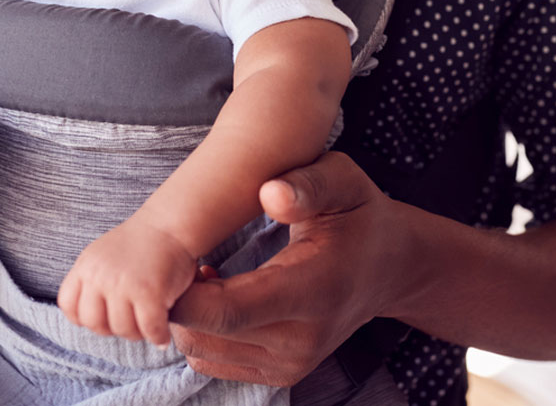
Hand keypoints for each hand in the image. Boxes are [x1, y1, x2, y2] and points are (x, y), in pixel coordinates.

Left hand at [58, 216, 198, 346]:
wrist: (169, 224)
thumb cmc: (140, 243)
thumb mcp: (103, 255)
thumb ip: (91, 281)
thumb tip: (84, 319)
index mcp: (86, 265)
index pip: (69, 305)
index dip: (84, 317)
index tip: (104, 316)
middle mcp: (100, 275)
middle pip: (94, 323)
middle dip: (113, 328)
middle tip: (131, 322)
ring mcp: (123, 284)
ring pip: (122, 330)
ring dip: (137, 333)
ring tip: (149, 326)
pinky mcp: (149, 293)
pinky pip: (149, 330)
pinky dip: (158, 337)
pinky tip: (163, 335)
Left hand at [168, 151, 406, 385]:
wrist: (391, 265)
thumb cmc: (359, 214)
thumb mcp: (343, 181)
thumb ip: (308, 184)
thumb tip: (269, 195)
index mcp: (313, 289)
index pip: (229, 311)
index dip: (182, 294)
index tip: (163, 260)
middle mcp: (301, 339)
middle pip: (206, 335)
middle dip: (174, 299)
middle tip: (175, 255)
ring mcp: (290, 364)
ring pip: (202, 351)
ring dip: (186, 314)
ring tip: (201, 269)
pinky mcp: (280, 373)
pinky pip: (214, 361)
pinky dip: (201, 329)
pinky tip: (215, 290)